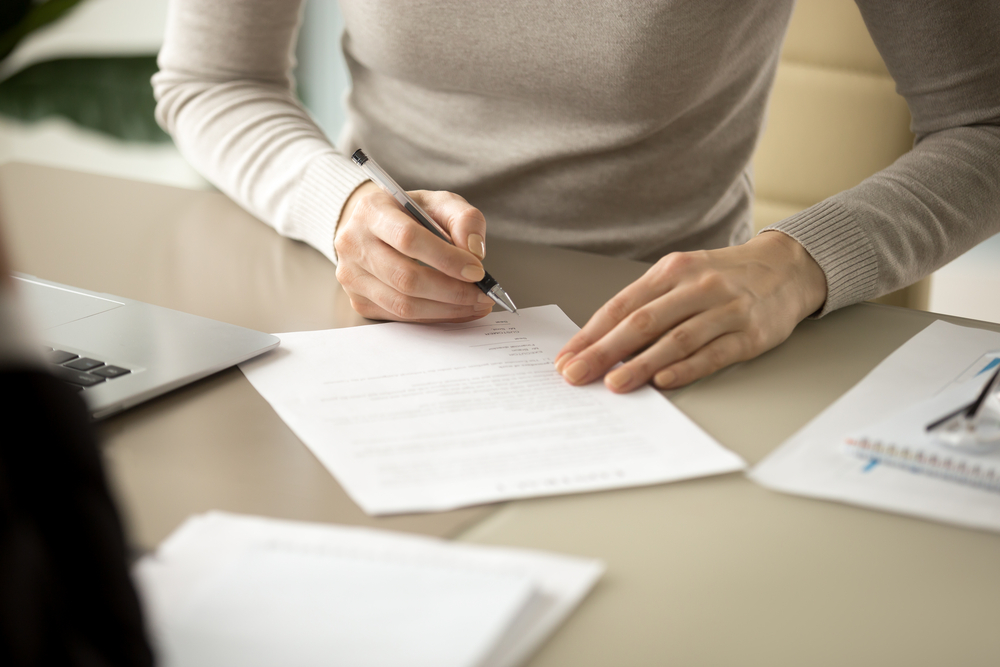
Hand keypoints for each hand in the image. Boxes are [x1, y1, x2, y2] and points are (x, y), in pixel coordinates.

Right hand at [334, 181, 495, 321]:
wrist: (377, 227)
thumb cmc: (411, 214)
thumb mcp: (440, 203)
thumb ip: (464, 219)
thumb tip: (474, 252)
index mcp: (371, 210)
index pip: (408, 239)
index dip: (446, 259)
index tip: (477, 271)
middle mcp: (353, 243)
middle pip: (405, 278)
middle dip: (452, 291)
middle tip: (483, 294)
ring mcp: (352, 276)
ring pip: (403, 304)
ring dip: (446, 309)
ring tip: (476, 304)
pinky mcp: (359, 300)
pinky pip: (400, 317)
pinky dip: (434, 317)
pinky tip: (457, 310)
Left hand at [554, 231, 826, 391]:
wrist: (786, 268)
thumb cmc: (722, 277)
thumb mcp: (681, 276)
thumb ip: (646, 304)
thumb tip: (601, 343)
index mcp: (671, 271)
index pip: (621, 305)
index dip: (590, 333)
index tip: (566, 357)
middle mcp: (696, 287)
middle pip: (642, 322)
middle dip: (604, 351)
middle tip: (577, 374)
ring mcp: (725, 310)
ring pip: (675, 340)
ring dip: (641, 364)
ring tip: (614, 384)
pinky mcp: (750, 334)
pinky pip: (713, 354)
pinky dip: (686, 368)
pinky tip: (663, 381)